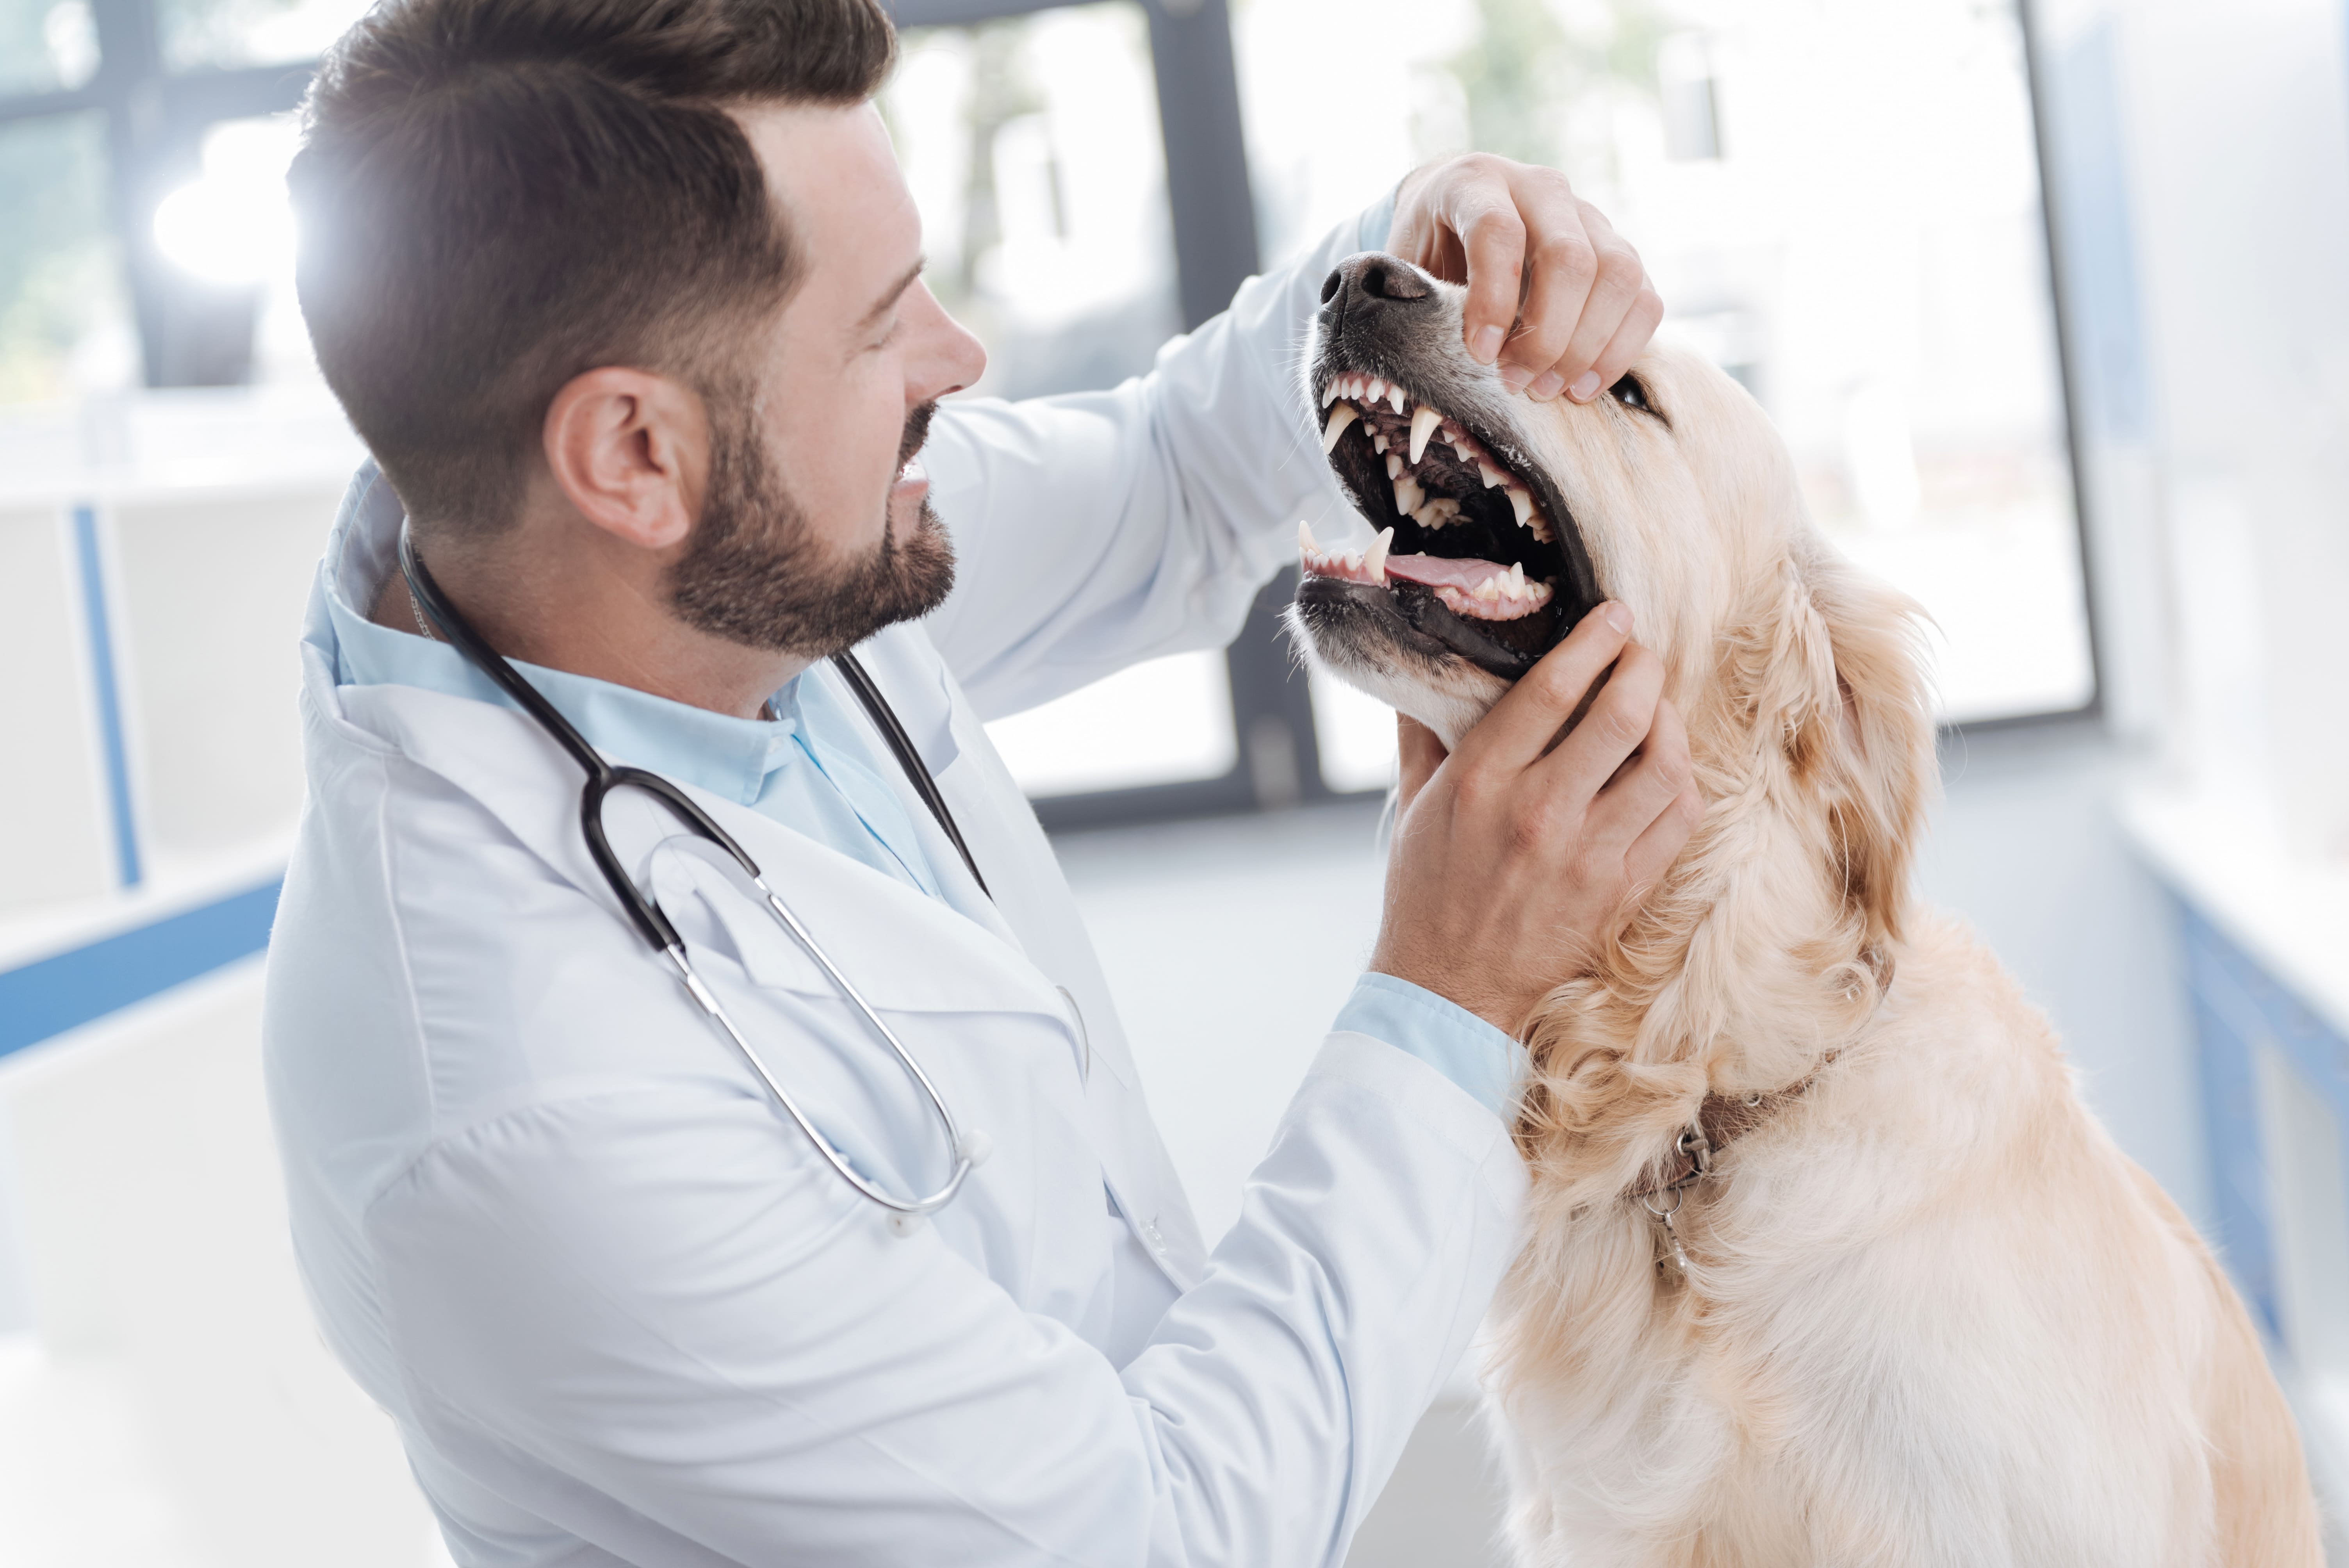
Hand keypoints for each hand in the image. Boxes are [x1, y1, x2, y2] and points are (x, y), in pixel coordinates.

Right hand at [1370, 605, 1701, 1035]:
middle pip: (1622, 716)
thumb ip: (1423, 732)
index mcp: (1480, 782)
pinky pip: (1677, 821)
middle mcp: (1538, 814)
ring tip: (1657, 707)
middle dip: (1643, 667)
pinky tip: (1666, 766)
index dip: (1594, 640)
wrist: (1449, 990)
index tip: (1614, 615)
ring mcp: (1587, 856)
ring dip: (1670, 722)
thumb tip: (1425, 668)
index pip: (1552, 688)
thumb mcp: (1413, 805)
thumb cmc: (1426, 892)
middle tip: (1642, 650)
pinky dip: (1681, 781)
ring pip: (1663, 766)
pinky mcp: (1620, 891)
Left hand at [1387, 154, 1663, 403]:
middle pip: (1569, 256)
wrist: (1458, 215)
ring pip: (1618, 275)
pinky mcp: (1619, 251)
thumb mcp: (1405, 263)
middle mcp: (1541, 188)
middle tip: (1517, 383)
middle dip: (1547, 333)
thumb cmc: (1427, 249)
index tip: (1480, 355)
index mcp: (1477, 182)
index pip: (1498, 231)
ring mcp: (1588, 216)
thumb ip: (1414, 294)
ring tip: (1549, 391)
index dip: (1492, 299)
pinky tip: (1583, 386)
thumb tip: (1425, 352)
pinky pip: (1644, 298)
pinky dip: (1620, 349)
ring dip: (1587, 346)